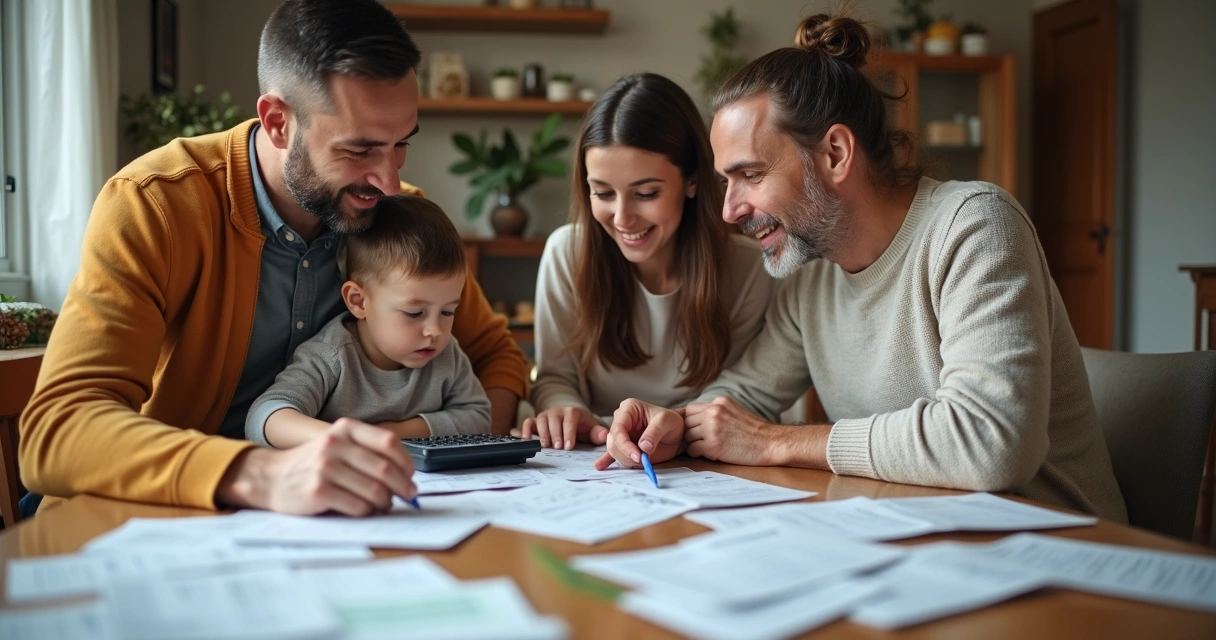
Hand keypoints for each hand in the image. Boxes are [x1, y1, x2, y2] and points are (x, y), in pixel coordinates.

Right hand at [216, 418, 416, 516]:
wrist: (271, 477)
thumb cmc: (313, 464)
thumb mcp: (338, 445)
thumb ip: (367, 452)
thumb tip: (406, 475)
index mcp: (346, 429)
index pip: (389, 442)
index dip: (406, 461)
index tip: (410, 475)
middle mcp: (335, 444)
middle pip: (385, 469)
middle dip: (403, 486)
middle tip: (408, 495)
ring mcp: (326, 468)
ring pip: (374, 491)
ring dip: (386, 502)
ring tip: (384, 505)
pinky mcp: (319, 491)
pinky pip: (358, 506)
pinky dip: (368, 512)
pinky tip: (365, 510)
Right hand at [517, 406, 607, 448]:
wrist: (572, 421)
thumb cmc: (582, 428)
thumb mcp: (592, 430)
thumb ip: (598, 433)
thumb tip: (603, 436)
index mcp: (573, 412)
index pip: (570, 420)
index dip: (569, 433)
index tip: (569, 446)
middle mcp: (558, 411)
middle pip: (554, 419)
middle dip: (556, 434)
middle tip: (558, 448)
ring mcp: (546, 415)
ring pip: (541, 420)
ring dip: (542, 433)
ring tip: (545, 446)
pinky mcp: (536, 420)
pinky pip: (528, 422)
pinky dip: (525, 429)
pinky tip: (526, 439)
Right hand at [594, 399, 685, 469]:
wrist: (678, 434)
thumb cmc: (673, 423)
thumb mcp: (667, 422)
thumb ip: (654, 433)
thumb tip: (643, 447)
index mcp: (629, 409)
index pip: (618, 429)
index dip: (625, 445)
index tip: (638, 457)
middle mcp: (621, 420)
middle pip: (613, 442)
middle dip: (627, 454)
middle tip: (643, 461)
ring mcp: (622, 434)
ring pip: (614, 451)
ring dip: (627, 460)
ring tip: (643, 461)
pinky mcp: (624, 446)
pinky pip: (612, 454)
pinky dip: (607, 461)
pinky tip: (599, 466)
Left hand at [684, 397, 782, 465]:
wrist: (772, 443)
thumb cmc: (756, 431)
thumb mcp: (735, 411)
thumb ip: (717, 411)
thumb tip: (697, 418)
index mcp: (720, 402)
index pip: (690, 409)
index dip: (692, 421)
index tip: (698, 430)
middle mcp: (714, 412)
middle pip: (686, 422)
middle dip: (692, 433)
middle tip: (704, 440)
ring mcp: (712, 428)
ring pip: (688, 436)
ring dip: (696, 444)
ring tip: (712, 447)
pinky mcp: (712, 445)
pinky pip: (692, 450)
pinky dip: (699, 454)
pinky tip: (713, 454)